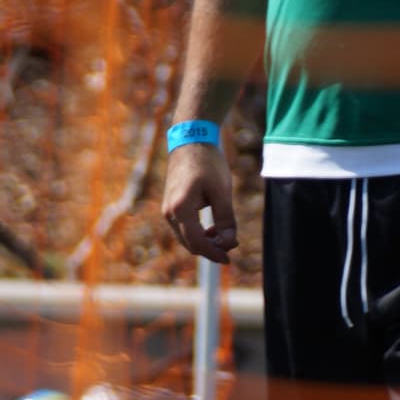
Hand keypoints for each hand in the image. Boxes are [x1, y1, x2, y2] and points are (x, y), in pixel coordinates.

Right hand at [162, 144, 237, 262]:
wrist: (191, 140)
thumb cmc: (207, 163)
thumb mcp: (222, 190)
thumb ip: (226, 218)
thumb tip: (229, 242)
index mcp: (181, 209)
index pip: (197, 243)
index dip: (214, 253)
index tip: (229, 258)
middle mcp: (169, 213)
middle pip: (190, 244)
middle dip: (211, 249)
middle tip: (232, 245)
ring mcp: (167, 210)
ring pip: (186, 238)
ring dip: (205, 242)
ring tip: (226, 236)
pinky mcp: (170, 206)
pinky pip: (183, 229)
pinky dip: (198, 233)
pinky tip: (213, 229)